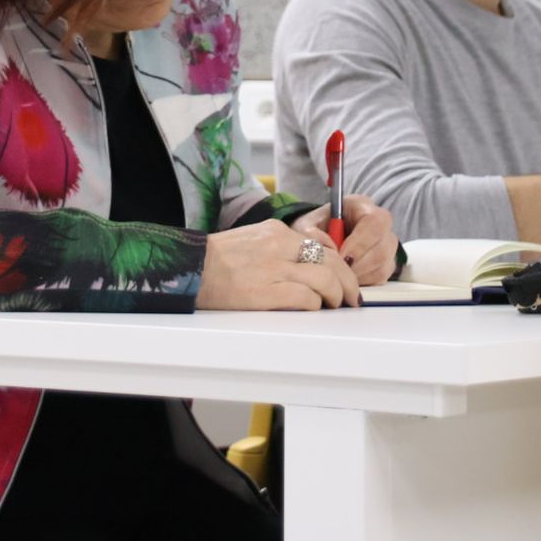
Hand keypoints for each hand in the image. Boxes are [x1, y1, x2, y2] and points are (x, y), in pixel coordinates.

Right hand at [197, 218, 359, 310]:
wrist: (189, 269)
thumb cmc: (217, 260)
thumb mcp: (253, 240)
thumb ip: (282, 248)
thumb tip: (311, 266)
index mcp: (277, 231)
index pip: (322, 246)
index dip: (340, 265)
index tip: (345, 279)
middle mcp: (280, 245)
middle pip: (331, 262)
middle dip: (348, 282)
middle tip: (352, 298)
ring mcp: (274, 268)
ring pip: (325, 280)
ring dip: (336, 296)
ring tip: (335, 307)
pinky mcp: (267, 292)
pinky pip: (306, 299)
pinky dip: (315, 306)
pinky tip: (313, 310)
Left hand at [319, 194, 395, 285]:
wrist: (319, 239)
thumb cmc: (315, 228)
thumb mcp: (305, 226)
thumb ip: (310, 232)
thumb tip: (326, 246)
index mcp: (361, 206)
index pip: (374, 222)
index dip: (360, 243)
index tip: (342, 257)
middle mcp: (380, 223)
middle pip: (382, 246)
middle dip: (359, 263)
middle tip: (339, 271)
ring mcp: (387, 244)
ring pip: (383, 264)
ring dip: (360, 274)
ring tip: (340, 275)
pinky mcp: (387, 263)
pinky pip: (381, 277)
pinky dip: (363, 281)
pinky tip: (347, 279)